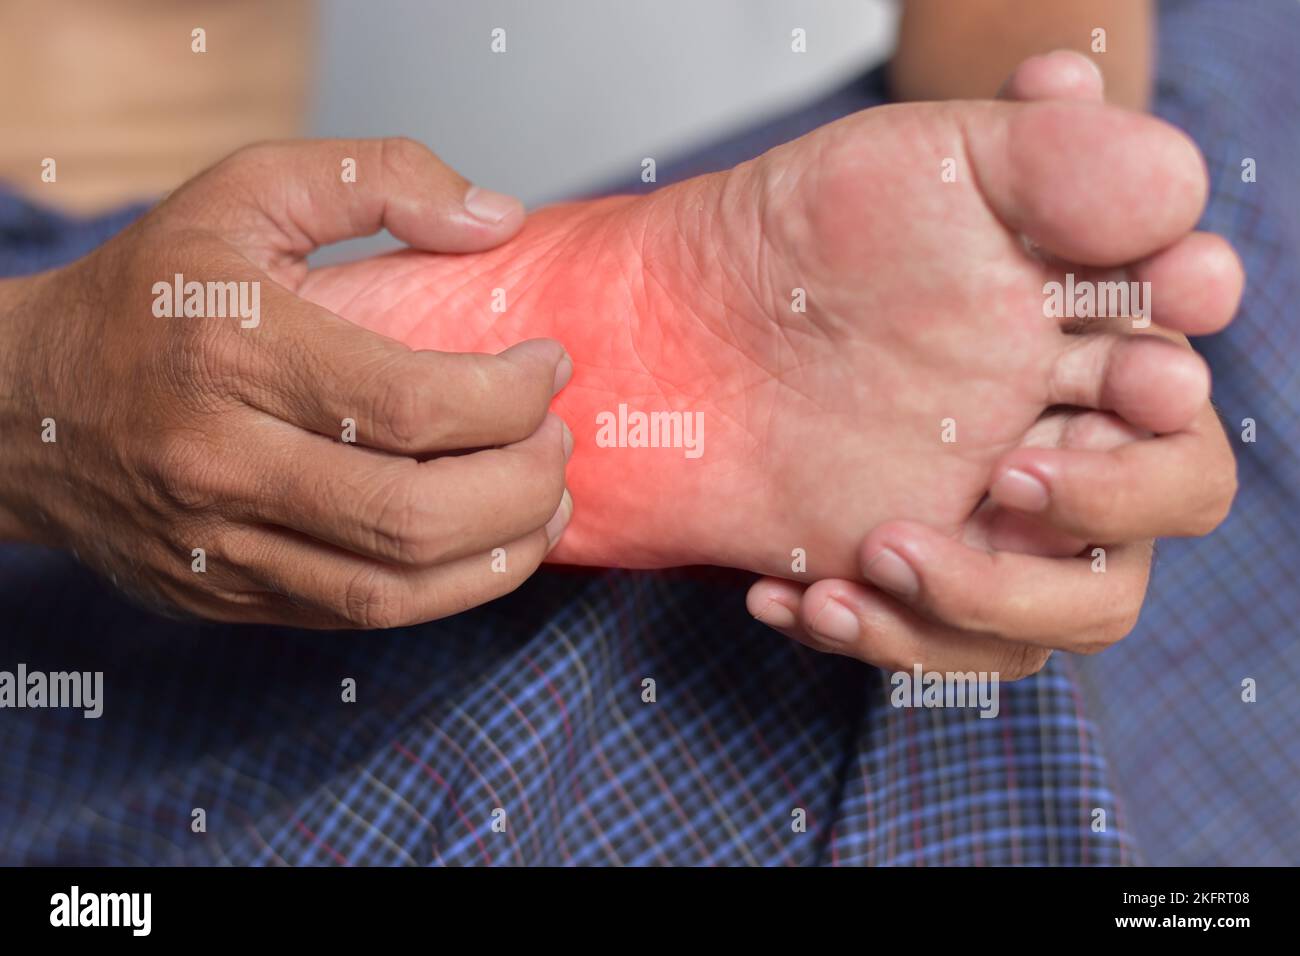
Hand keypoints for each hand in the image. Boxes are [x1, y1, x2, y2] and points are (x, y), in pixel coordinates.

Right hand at [0, 138, 574, 627]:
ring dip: (503, 554)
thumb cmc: (149, 293)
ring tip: (549, 504)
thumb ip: (376, 179)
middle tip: (559, 440)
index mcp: (230, 347)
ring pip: (397, 588)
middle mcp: (220, 460)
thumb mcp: (245, 192)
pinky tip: (489, 546)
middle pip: (417, 514)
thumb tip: (498, 219)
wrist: (23, 410)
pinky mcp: (227, 596)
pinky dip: (449, 590)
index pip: (413, 404)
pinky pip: (362, 615)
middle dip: (525, 485)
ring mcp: (220, 544)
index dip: (514, 396)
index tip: (551, 367)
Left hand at [746, 51, 1240, 676]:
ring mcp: (990, 525)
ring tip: (869, 551)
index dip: (1162, 408)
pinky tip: (790, 592)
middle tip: (1004, 473)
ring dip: (978, 599)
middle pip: (1149, 531)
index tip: (1122, 381)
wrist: (701, 317)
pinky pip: (939, 648)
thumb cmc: (825, 228)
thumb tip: (1164, 187)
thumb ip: (1061, 153)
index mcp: (1094, 355)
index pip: (1182, 414)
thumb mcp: (940, 161)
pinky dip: (877, 635)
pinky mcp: (915, 580)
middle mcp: (1063, 446)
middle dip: (1099, 509)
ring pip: (1063, 615)